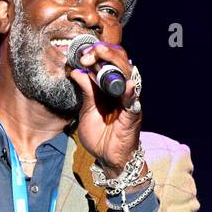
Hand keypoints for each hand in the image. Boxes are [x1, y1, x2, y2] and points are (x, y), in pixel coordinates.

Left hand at [67, 41, 140, 173]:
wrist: (107, 158)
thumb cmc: (100, 135)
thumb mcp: (87, 110)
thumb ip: (86, 91)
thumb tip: (77, 71)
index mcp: (111, 88)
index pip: (109, 62)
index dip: (97, 54)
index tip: (81, 55)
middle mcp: (122, 91)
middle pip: (121, 63)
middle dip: (105, 53)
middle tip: (88, 55)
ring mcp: (129, 101)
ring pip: (129, 75)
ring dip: (115, 64)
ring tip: (101, 57)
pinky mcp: (133, 115)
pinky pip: (134, 101)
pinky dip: (131, 92)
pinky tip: (127, 85)